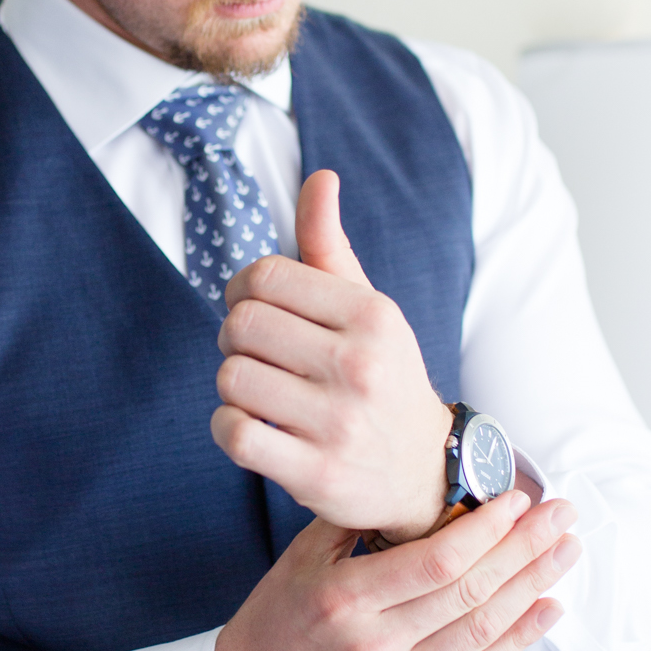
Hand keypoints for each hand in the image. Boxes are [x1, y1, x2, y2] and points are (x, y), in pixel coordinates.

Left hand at [212, 169, 453, 541]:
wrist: (422, 472)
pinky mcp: (317, 474)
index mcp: (372, 315)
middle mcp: (360, 366)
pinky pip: (234, 433)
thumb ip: (330, 245)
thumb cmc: (382, 378)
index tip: (254, 310)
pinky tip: (252, 427)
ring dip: (233, 387)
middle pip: (242, 324)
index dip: (242, 290)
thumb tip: (320, 177)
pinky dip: (228, 428)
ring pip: (232, 378)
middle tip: (256, 356)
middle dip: (235, 337)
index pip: (265, 277)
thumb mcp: (367, 309)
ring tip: (261, 394)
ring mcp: (339, 423)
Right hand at [215, 491, 579, 650]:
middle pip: (470, 592)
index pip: (436, 560)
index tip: (518, 499)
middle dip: (525, 548)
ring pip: (482, 632)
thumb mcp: (299, 561)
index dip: (486, 529)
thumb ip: (356, 524)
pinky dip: (517, 640)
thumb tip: (419, 486)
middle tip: (562, 515)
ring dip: (532, 587)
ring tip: (566, 553)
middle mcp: (374, 646)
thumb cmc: (273, 624)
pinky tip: (546, 609)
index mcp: (344, 600)